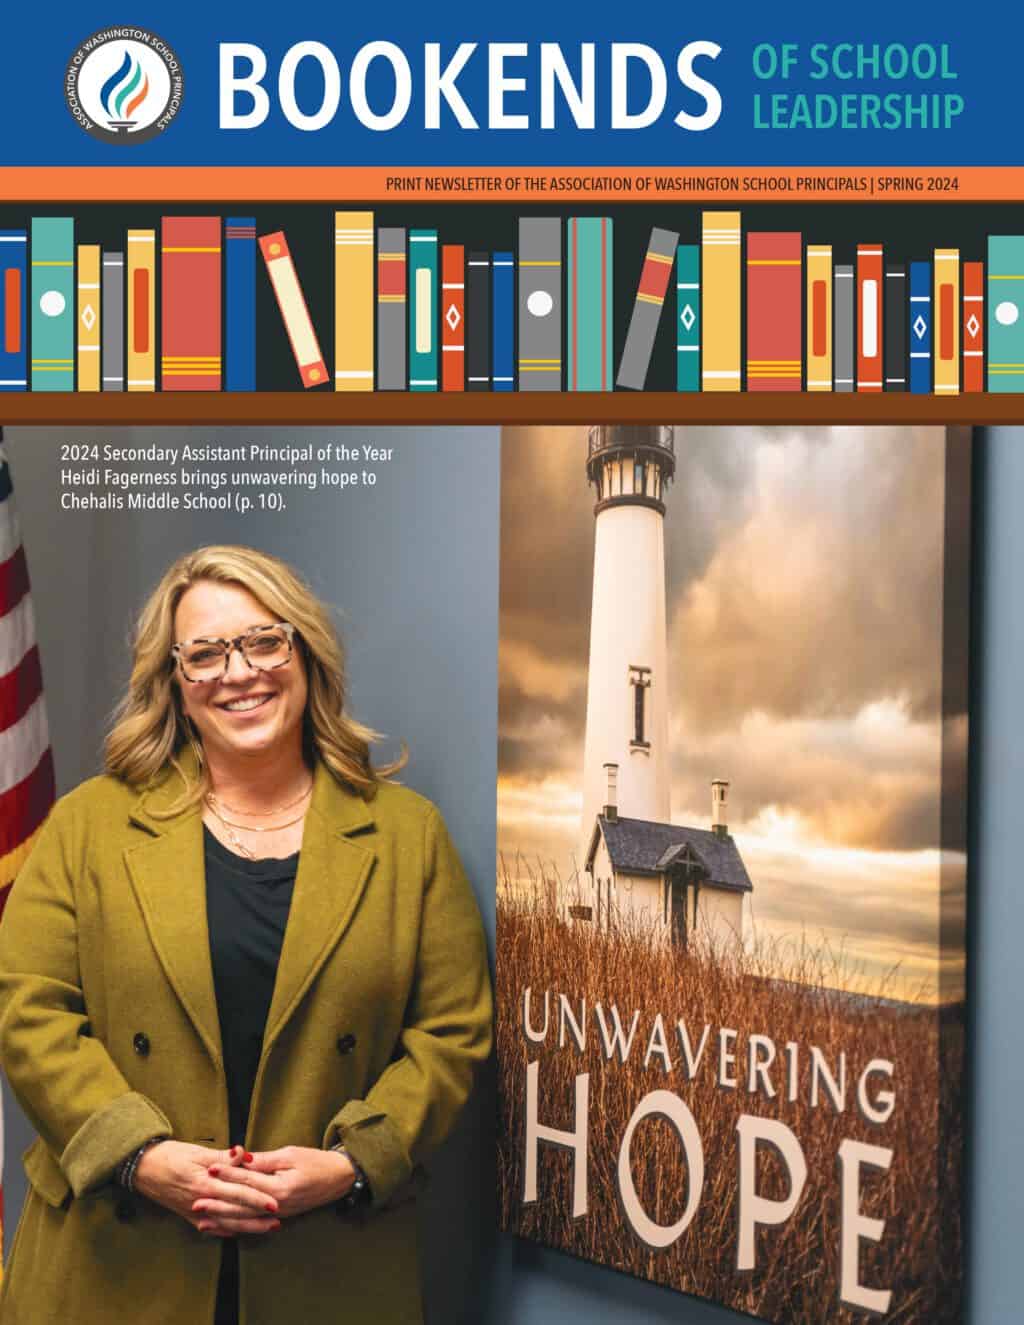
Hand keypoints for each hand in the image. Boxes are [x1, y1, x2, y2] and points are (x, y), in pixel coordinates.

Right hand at [134, 1141, 280, 1236]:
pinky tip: (238, 1233)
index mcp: (206, 1183)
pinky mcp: (189, 1216)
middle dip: (258, 1217)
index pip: (237, 1193)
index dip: (257, 1198)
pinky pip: (211, 1227)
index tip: (275, 1202)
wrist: (143, 1168)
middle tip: (278, 1220)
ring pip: (226, 1223)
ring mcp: (195, 1212)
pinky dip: (226, 1231)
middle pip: (235, 1212)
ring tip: (267, 1228)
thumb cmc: (171, 1155)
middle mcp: (202, 1201)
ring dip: (247, 1227)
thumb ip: (222, 1156)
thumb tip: (243, 1153)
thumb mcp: (197, 1151)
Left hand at [211, 1145, 356, 1219]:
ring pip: (245, 1218)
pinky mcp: (279, 1217)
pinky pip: (253, 1223)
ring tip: (201, 1218)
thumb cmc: (316, 1162)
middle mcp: (277, 1206)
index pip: (248, 1180)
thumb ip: (264, 1160)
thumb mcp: (291, 1154)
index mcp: (280, 1188)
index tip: (210, 1167)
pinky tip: (222, 1227)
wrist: (338, 1179)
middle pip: (242, 1205)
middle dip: (218, 1202)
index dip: (228, 1173)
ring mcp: (278, 1214)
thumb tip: (241, 1158)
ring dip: (222, 1218)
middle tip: (195, 1200)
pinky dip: (236, 1225)